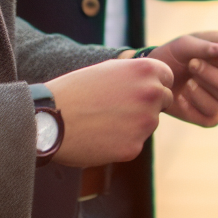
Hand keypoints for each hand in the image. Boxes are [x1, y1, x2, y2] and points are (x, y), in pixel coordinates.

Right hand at [45, 57, 172, 165]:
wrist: (49, 120)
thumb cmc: (75, 91)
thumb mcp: (108, 70)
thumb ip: (135, 74)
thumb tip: (154, 81)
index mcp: (146, 70)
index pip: (167, 78)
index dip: (154, 84)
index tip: (139, 89)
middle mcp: (152, 94)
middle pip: (163, 101)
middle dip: (148, 104)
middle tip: (118, 108)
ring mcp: (145, 122)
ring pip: (149, 124)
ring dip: (134, 124)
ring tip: (102, 121)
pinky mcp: (134, 147)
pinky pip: (134, 143)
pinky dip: (121, 142)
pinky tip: (99, 136)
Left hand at [144, 30, 217, 127]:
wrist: (155, 76)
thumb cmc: (175, 55)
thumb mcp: (186, 44)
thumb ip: (206, 45)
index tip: (203, 55)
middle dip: (208, 74)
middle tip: (191, 64)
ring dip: (199, 88)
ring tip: (187, 81)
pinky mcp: (212, 118)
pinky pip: (209, 116)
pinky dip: (191, 104)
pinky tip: (181, 97)